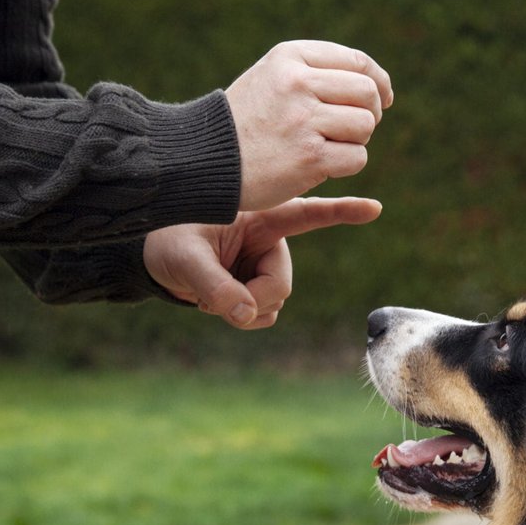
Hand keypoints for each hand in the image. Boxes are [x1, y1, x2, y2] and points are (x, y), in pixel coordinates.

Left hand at [143, 197, 381, 328]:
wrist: (149, 257)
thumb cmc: (164, 240)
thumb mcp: (183, 258)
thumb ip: (213, 286)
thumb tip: (245, 315)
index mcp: (259, 216)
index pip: (307, 213)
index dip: (341, 211)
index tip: (375, 208)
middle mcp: (267, 241)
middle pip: (281, 285)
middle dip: (252, 300)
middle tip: (214, 301)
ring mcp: (262, 265)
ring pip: (273, 304)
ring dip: (243, 309)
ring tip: (207, 294)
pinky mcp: (254, 286)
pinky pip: (262, 314)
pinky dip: (240, 316)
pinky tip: (214, 302)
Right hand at [225, 41, 394, 211]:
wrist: (205, 159)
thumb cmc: (246, 122)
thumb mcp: (272, 78)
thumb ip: (316, 72)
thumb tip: (378, 86)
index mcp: (290, 57)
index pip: (357, 62)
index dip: (379, 82)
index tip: (383, 99)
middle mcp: (297, 83)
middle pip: (367, 92)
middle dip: (371, 113)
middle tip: (354, 129)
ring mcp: (303, 120)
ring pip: (365, 125)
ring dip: (356, 141)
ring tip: (329, 146)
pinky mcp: (309, 157)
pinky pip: (357, 157)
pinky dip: (347, 165)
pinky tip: (322, 166)